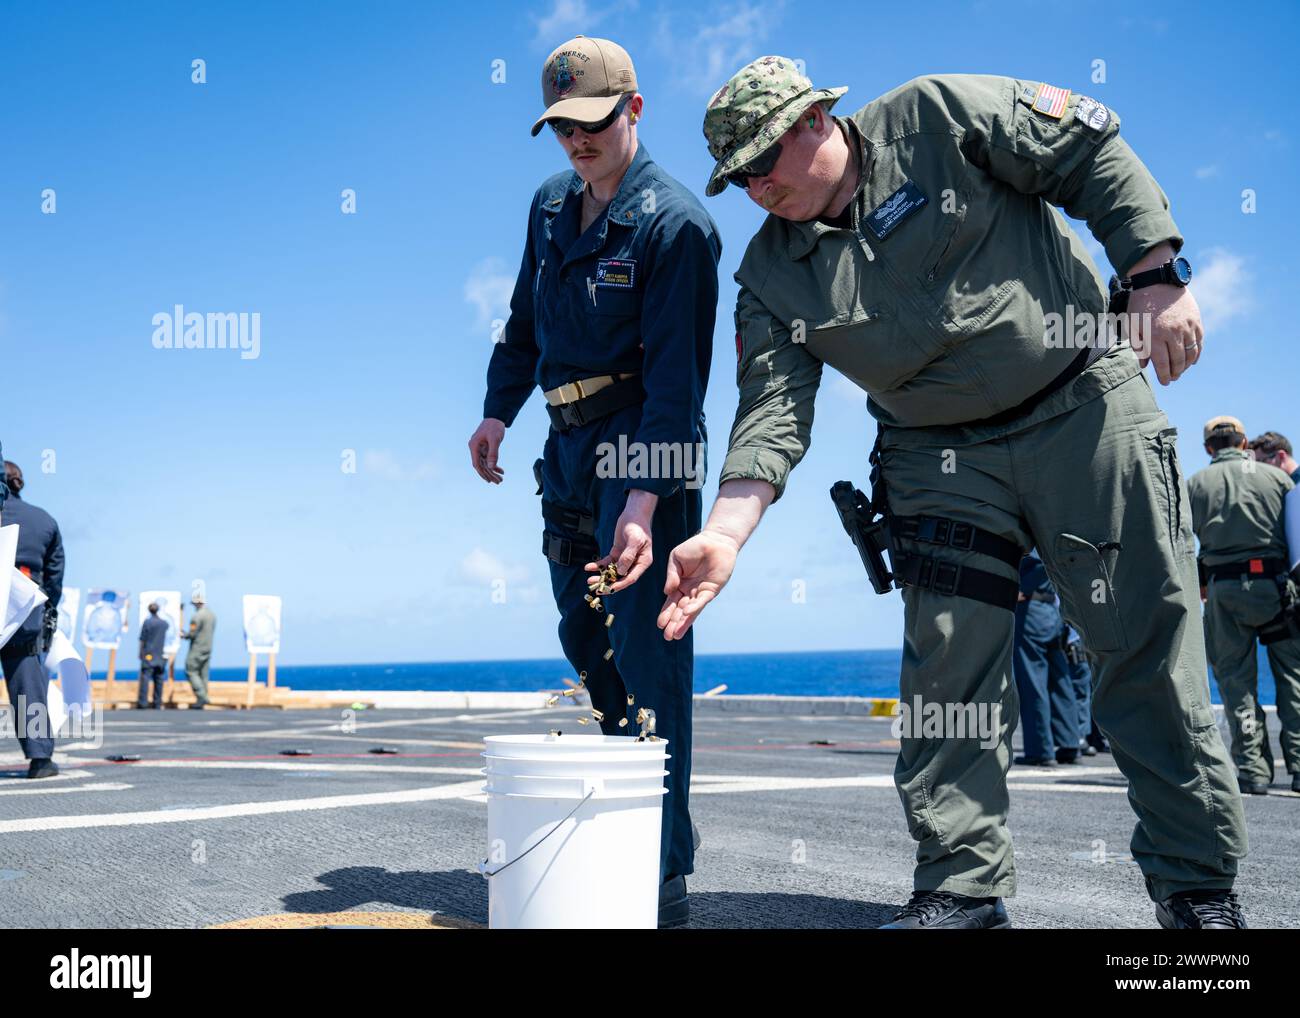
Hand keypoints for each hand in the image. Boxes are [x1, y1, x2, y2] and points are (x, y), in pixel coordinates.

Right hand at [468, 418, 505, 482]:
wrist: (496, 417)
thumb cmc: (494, 426)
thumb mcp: (495, 440)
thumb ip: (493, 453)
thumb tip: (491, 467)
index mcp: (474, 446)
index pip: (477, 463)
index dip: (483, 473)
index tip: (490, 480)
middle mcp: (475, 448)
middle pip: (481, 465)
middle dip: (490, 474)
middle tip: (499, 482)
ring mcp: (479, 448)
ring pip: (485, 463)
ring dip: (492, 471)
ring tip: (500, 479)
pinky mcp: (485, 448)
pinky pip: (488, 459)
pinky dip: (494, 465)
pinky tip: (501, 470)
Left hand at [585, 490, 656, 592]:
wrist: (634, 514)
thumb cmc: (638, 526)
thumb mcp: (635, 540)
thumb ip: (628, 556)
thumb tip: (620, 571)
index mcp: (643, 562)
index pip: (631, 577)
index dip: (620, 585)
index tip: (610, 589)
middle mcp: (634, 563)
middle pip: (620, 577)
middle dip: (608, 583)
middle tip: (596, 589)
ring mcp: (625, 558)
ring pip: (612, 571)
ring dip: (601, 576)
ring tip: (589, 579)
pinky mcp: (617, 553)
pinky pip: (607, 562)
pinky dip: (598, 565)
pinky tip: (588, 567)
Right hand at [657, 530, 739, 639]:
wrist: (715, 540)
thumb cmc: (695, 547)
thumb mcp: (675, 559)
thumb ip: (671, 575)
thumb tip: (667, 592)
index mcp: (679, 585)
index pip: (671, 602)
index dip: (666, 613)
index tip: (660, 625)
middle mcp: (690, 591)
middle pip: (680, 610)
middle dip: (674, 623)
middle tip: (667, 637)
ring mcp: (701, 592)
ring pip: (690, 610)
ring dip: (683, 622)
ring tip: (675, 635)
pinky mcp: (712, 589)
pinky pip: (701, 600)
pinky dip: (694, 607)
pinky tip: (686, 614)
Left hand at [1122, 243, 1202, 384]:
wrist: (1157, 280)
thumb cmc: (1140, 304)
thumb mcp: (1133, 326)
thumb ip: (1138, 347)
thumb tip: (1144, 365)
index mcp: (1155, 336)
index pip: (1163, 363)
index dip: (1164, 375)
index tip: (1164, 382)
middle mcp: (1173, 333)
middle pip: (1178, 360)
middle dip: (1175, 372)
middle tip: (1172, 378)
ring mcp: (1187, 326)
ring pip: (1191, 353)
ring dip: (1186, 365)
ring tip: (1181, 370)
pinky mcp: (1196, 320)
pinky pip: (1199, 341)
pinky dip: (1197, 352)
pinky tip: (1192, 360)